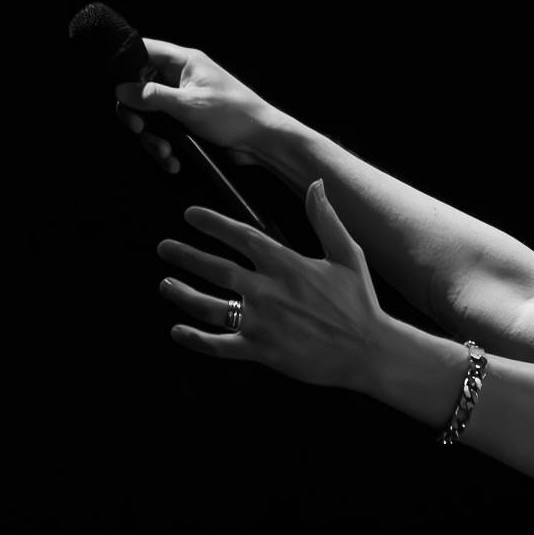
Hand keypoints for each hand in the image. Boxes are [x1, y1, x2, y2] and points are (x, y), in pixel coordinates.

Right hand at [114, 38, 283, 174]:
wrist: (263, 141)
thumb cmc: (233, 115)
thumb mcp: (188, 104)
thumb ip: (151, 96)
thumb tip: (120, 90)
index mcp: (183, 62)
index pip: (142, 50)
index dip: (125, 67)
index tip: (122, 92)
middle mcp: (181, 79)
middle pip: (139, 89)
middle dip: (137, 114)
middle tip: (140, 129)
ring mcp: (184, 102)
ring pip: (151, 116)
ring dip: (153, 137)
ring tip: (165, 153)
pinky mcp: (188, 123)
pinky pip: (166, 132)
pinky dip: (166, 147)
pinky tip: (172, 161)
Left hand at [158, 179, 388, 391]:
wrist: (369, 351)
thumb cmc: (361, 302)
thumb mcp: (348, 255)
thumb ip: (326, 219)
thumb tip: (316, 183)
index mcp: (288, 265)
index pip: (241, 237)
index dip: (212, 224)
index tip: (190, 215)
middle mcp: (269, 291)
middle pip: (216, 269)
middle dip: (186, 256)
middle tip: (164, 247)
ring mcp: (263, 323)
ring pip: (210, 307)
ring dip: (183, 294)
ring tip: (165, 285)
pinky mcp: (262, 350)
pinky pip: (220, 345)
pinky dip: (196, 340)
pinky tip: (178, 331)